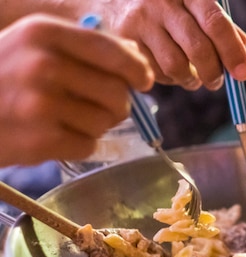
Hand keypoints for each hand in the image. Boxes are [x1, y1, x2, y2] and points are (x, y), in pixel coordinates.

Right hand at [0, 14, 153, 166]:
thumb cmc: (1, 74)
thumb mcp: (32, 44)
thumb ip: (83, 47)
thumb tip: (137, 59)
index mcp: (44, 33)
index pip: (113, 52)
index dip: (137, 70)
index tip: (143, 81)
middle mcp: (43, 65)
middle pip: (118, 93)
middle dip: (117, 104)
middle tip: (100, 106)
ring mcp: (40, 105)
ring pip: (106, 122)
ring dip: (96, 125)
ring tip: (68, 119)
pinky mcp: (40, 140)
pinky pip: (88, 145)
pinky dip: (78, 144)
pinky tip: (55, 135)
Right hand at [87, 0, 245, 89]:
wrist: (109, 1)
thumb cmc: (161, 7)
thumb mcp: (188, 4)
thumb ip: (215, 22)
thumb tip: (242, 45)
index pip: (215, 22)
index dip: (232, 51)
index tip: (243, 74)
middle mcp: (162, 2)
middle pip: (198, 48)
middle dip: (213, 72)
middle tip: (216, 82)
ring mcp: (141, 20)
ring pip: (176, 65)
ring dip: (189, 79)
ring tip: (191, 78)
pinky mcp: (125, 40)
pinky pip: (155, 72)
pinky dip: (167, 78)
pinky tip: (166, 70)